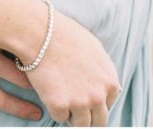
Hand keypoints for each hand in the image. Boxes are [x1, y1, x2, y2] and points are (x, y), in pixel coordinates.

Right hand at [26, 8, 120, 126]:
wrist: (41, 32)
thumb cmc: (65, 35)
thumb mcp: (95, 49)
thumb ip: (105, 72)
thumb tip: (112, 88)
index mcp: (110, 82)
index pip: (108, 106)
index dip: (95, 101)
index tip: (84, 94)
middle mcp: (99, 95)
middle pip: (98, 122)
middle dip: (87, 116)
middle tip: (73, 104)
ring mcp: (80, 103)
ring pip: (80, 125)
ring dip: (71, 114)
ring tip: (61, 93)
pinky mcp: (60, 107)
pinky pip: (59, 118)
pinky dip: (54, 108)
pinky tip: (50, 88)